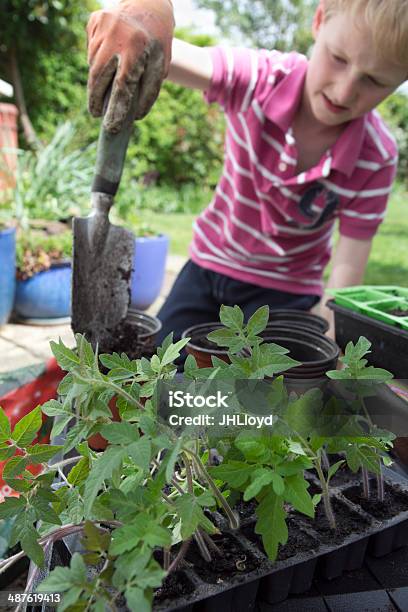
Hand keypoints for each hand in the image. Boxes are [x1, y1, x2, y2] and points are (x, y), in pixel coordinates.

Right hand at [87, 0, 173, 132]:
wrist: (149, 7)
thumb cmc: (156, 44)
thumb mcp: (160, 67)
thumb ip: (149, 91)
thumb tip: (134, 117)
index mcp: (136, 47)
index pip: (122, 85)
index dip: (115, 108)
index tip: (109, 126)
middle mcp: (116, 34)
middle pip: (98, 76)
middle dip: (95, 98)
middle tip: (96, 113)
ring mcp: (102, 25)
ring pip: (94, 64)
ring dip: (99, 78)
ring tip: (110, 76)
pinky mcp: (94, 21)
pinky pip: (91, 50)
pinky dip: (98, 59)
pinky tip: (110, 54)